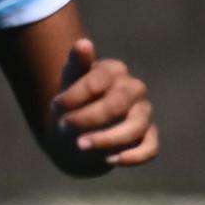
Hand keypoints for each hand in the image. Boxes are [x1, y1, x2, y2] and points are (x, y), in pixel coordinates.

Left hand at [48, 35, 157, 169]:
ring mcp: (144, 113)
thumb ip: (77, 64)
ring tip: (80, 146)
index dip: (74, 96)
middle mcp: (135, 90)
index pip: (98, 82)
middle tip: (63, 127)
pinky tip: (109, 160)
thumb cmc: (75, 98)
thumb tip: (83, 44)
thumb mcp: (70, 81)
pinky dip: (133, 157)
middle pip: (117, 105)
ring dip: (106, 140)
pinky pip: (150, 148)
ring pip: (134, 128)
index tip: (54, 106)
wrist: (79, 126)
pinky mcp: (149, 136)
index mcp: (116, 71)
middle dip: (88, 118)